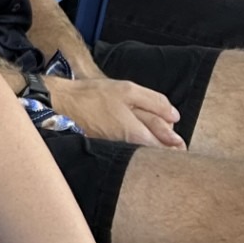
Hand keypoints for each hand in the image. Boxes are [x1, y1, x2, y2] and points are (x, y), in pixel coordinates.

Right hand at [47, 75, 183, 148]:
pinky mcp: (107, 147)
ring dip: (151, 143)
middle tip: (173, 140)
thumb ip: (155, 102)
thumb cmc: (94, 96)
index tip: (180, 142)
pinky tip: (135, 134)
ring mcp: (117, 149)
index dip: (175, 146)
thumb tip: (175, 116)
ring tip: (156, 135)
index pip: (165, 148)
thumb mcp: (128, 90)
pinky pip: (128, 147)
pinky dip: (136, 142)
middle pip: (154, 151)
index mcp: (136, 135)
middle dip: (165, 146)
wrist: (63, 103)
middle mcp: (127, 147)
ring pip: (142, 149)